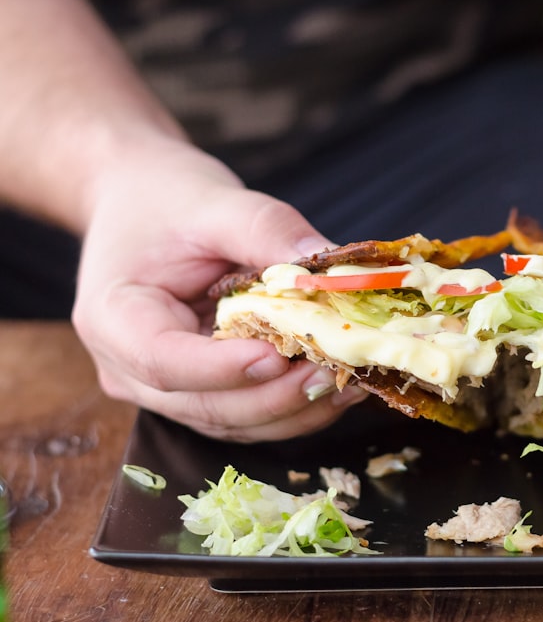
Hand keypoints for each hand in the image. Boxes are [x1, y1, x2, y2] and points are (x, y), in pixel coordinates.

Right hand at [72, 139, 366, 441]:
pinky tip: (338, 383)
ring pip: (233, 421)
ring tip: (351, 379)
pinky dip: (293, 405)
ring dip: (296, 408)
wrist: (142, 203)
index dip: (224, 369)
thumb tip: (335, 271)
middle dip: (277, 395)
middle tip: (337, 371)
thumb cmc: (167, 200)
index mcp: (114, 319)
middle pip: (206, 405)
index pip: (164, 363)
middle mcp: (130, 369)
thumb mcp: (215, 201)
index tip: (279, 355)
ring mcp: (165, 390)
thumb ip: (268, 231)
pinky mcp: (201, 392)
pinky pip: (248, 413)